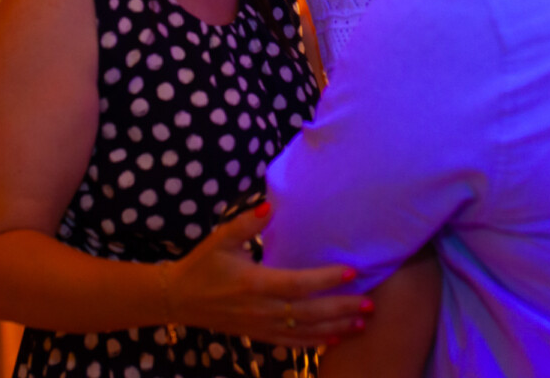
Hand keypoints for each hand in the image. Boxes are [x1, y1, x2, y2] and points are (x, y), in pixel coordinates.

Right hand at [166, 203, 370, 346]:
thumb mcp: (221, 238)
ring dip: (336, 328)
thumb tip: (270, 206)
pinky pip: (293, 344)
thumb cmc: (203, 264)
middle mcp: (262, 309)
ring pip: (305, 332)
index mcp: (255, 283)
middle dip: (342, 309)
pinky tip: (337, 338)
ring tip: (362, 322)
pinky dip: (316, 342)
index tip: (352, 271)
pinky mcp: (259, 335)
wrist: (179, 298)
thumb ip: (247, 222)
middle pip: (310, 313)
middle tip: (370, 303)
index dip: (326, 279)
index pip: (299, 284)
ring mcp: (261, 326)